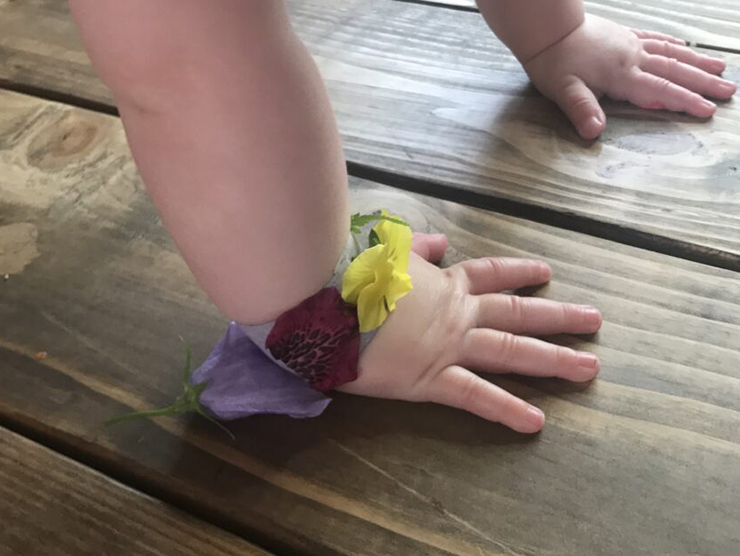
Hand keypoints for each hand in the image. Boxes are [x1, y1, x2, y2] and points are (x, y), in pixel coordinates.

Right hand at [339, 233, 602, 432]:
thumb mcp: (384, 249)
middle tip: (595, 322)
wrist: (326, 300)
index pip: (489, 275)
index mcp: (442, 283)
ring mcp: (449, 345)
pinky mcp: (431, 378)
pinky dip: (506, 408)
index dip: (520, 273)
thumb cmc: (349, 275)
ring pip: (510, 351)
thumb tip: (439, 242)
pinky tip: (536, 422)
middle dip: (558, 317)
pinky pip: (475, 395)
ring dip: (552, 359)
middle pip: (517, 313)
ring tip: (589, 368)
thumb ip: (415, 246)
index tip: (547, 274)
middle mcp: (456, 313)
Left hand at [524, 15, 736, 138]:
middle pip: (674, 71)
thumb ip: (581, 110)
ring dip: (696, 62)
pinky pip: (655, 39)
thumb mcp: (563, 91)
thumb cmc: (554, 63)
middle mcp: (632, 57)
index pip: (660, 90)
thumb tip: (594, 132)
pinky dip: (673, 45)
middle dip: (703, 83)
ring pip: (671, 53)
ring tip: (721, 68)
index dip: (685, 101)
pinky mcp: (624, 36)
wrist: (549, 30)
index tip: (708, 110)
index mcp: (621, 74)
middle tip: (729, 91)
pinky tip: (684, 48)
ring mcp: (630, 45)